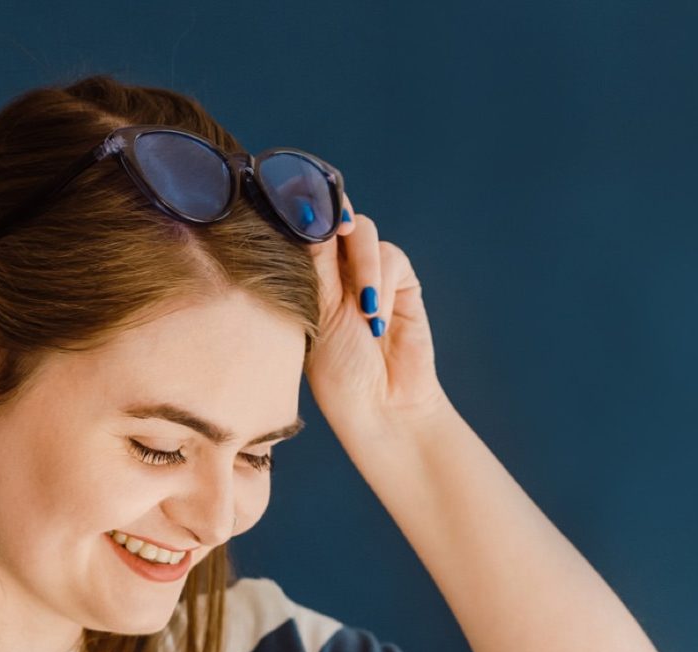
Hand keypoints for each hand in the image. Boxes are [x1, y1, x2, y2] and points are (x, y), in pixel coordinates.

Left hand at [303, 201, 449, 434]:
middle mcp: (337, 268)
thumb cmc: (338, 373)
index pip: (302, 225)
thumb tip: (302, 208)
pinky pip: (391, 258)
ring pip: (363, 232)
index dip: (301, 204)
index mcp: (306, 276)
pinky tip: (378, 322)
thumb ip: (314, 262)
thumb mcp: (317, 313)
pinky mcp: (401, 280)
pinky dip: (383, 285)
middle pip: (335, 214)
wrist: (381, 406)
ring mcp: (370, 271)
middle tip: (334, 225)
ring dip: (363, 267)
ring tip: (365, 312)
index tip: (296, 200)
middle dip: (332, 214)